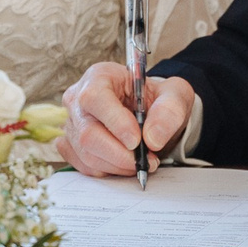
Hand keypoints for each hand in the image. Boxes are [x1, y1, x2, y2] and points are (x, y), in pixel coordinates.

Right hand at [56, 60, 195, 178]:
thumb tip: (152, 138)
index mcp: (99, 76)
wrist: (150, 111)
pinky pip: (85, 166)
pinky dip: (110, 170)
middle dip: (120, 153)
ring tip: (141, 161)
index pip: (95, 98)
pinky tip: (126, 163)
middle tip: (146, 159)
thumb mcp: (175, 95)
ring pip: (86, 154)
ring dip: (118, 164)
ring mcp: (73, 124)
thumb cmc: (156, 98)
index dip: (115, 122)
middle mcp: (78, 99)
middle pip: (88, 133)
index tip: (137, 141)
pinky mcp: (72, 146)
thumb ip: (169, 111)